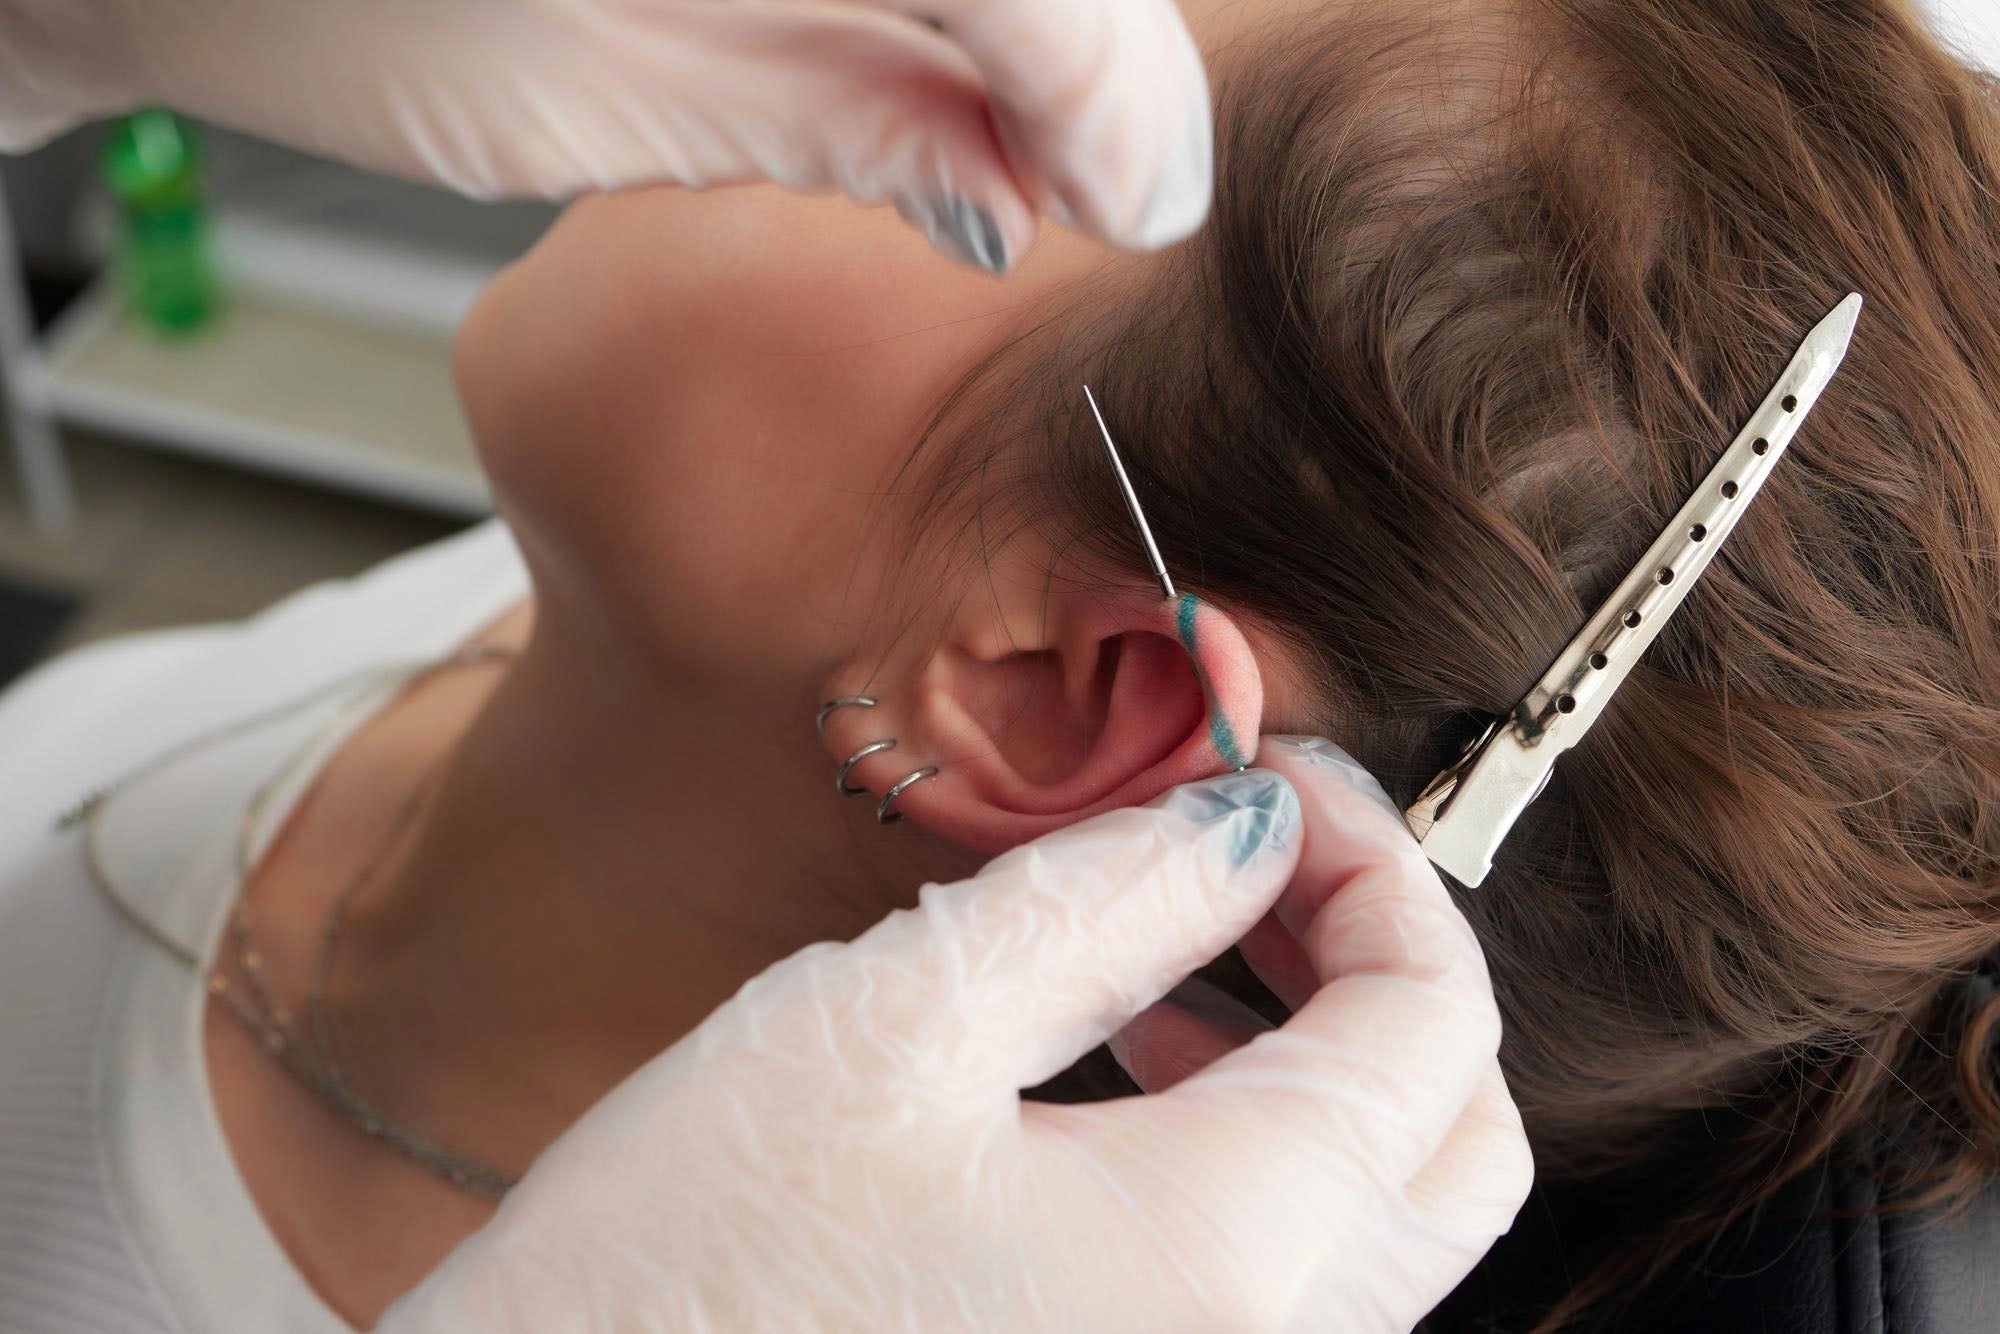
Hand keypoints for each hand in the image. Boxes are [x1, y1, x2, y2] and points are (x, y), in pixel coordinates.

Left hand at [0, 0, 1212, 271]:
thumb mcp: (601, 96)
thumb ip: (840, 107)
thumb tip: (1024, 178)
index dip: (1100, 74)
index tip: (1138, 201)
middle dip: (1090, 41)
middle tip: (1114, 181)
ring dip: (1034, 20)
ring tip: (1041, 139)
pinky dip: (947, 8)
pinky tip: (950, 68)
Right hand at [378, 737, 1529, 1333]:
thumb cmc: (678, 1277)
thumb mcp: (892, 1025)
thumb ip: (1110, 897)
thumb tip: (1249, 818)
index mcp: (1234, 1258)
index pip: (1435, 1021)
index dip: (1376, 864)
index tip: (1275, 782)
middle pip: (1453, 1140)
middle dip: (1378, 970)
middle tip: (1248, 864)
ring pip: (1379, 1223)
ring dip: (1315, 1066)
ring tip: (1167, 966)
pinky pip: (1284, 1296)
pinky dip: (1253, 1171)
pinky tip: (1118, 1090)